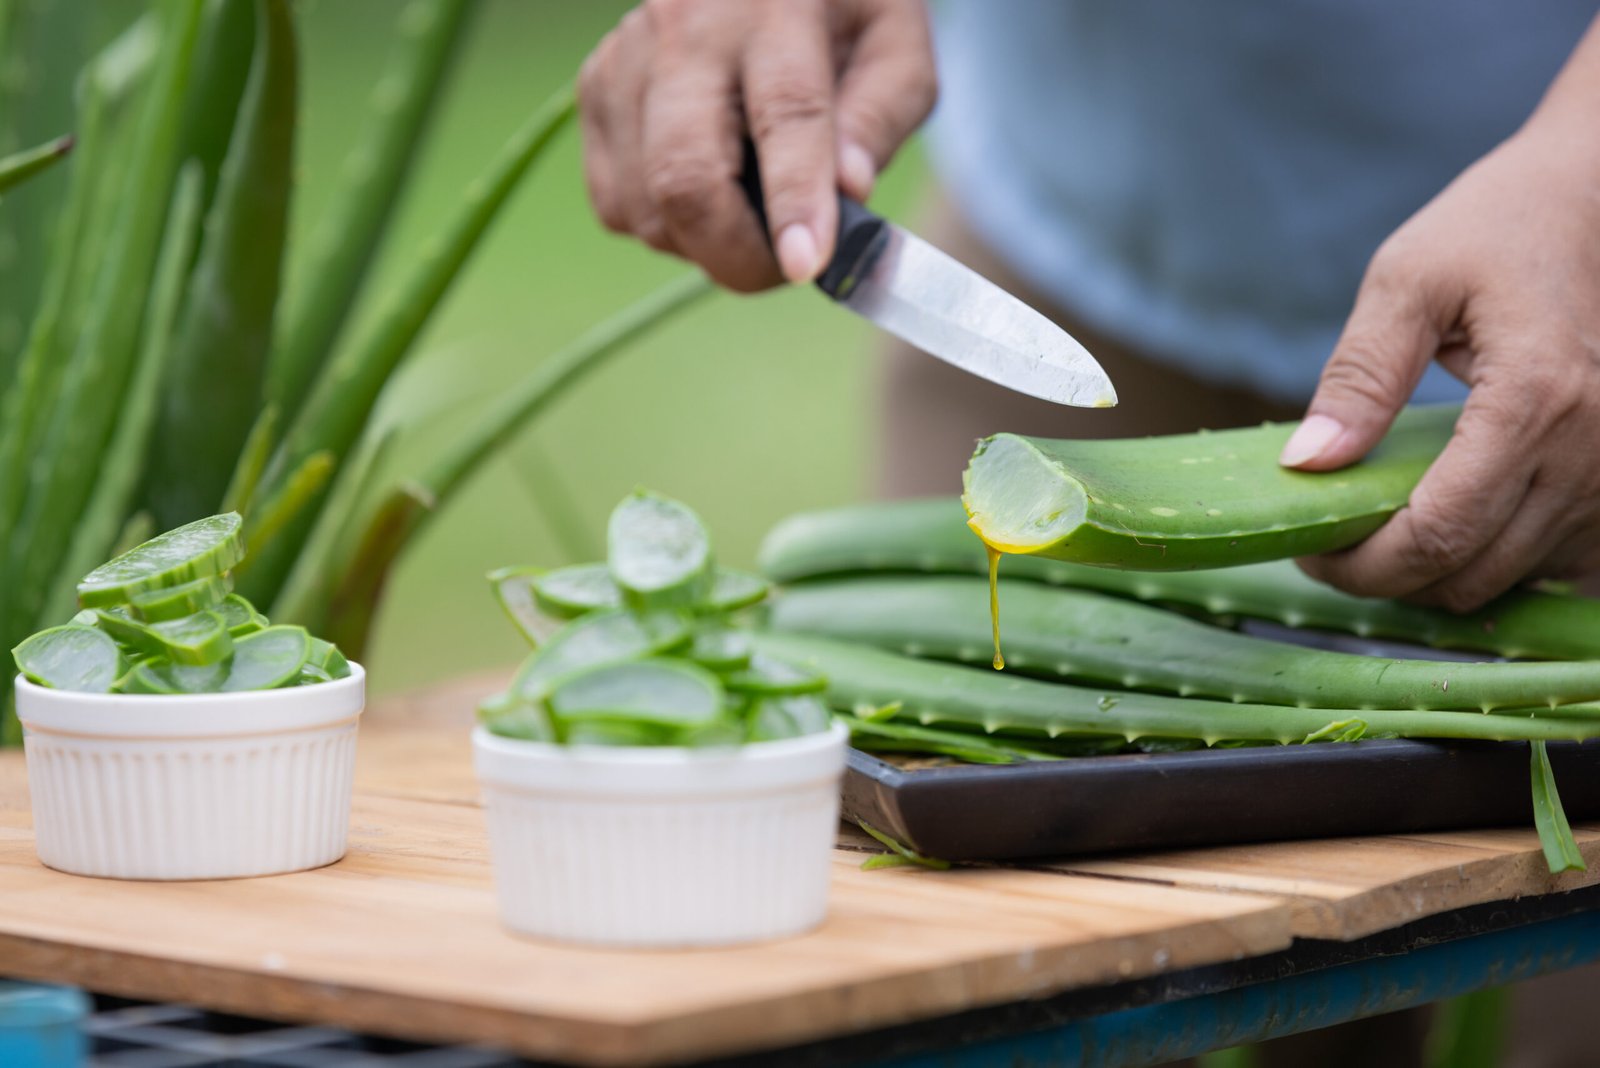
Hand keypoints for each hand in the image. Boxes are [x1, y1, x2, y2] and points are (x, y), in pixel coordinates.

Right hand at [577, 0, 935, 291]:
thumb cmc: (839, 13)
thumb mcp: (895, 46)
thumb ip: (882, 116)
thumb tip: (848, 191)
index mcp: (775, 4)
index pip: (784, 113)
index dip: (794, 199)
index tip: (806, 265)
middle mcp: (684, 25)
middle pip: (684, 175)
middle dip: (736, 255)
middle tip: (786, 271)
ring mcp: (623, 59)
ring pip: (647, 207)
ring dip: (705, 245)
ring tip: (754, 214)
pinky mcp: (592, 92)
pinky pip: (618, 205)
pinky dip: (665, 228)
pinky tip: (707, 189)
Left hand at [1281, 120, 1599, 610]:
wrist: (1593, 195)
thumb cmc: (1495, 226)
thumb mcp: (1408, 280)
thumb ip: (1360, 376)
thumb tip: (1305, 464)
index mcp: (1538, 400)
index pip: (1438, 534)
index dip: (1363, 566)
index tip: (1307, 555)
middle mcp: (1594, 450)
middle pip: (1474, 573)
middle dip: (1389, 579)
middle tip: (1329, 549)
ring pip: (1515, 580)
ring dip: (1441, 579)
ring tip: (1380, 535)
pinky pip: (1563, 565)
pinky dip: (1498, 567)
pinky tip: (1451, 534)